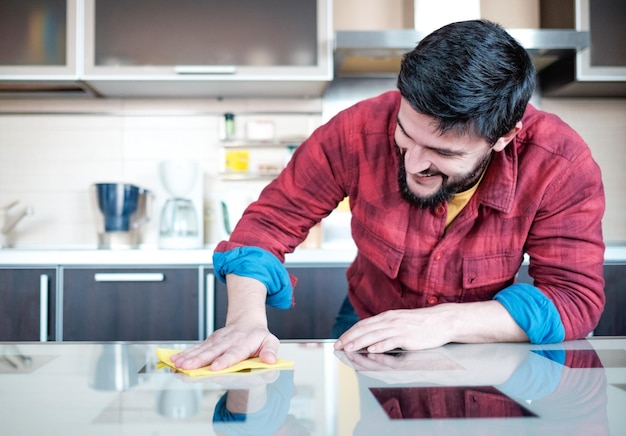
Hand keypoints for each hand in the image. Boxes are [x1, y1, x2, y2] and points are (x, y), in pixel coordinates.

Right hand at [170, 322, 278, 370]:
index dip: (224, 360)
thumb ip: (271, 351)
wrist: (246, 321)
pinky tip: (174, 359)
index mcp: (244, 342)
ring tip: (177, 364)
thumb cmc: (259, 336)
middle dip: (199, 360)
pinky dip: (185, 354)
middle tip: (187, 367)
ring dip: (188, 357)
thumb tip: (270, 360)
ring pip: (202, 349)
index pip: (234, 353)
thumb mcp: (270, 341)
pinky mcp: (210, 341)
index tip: (215, 368)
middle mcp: (229, 341)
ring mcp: (217, 340)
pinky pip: (196, 348)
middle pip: (213, 351)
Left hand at [334, 301, 527, 353]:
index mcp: (387, 316)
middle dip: (349, 339)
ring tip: (348, 349)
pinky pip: (391, 341)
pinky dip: (380, 346)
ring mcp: (398, 328)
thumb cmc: (421, 323)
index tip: (339, 341)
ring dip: (359, 343)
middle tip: (338, 347)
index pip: (363, 324)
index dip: (350, 333)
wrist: (442, 321)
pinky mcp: (408, 337)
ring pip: (374, 335)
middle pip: (365, 329)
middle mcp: (390, 320)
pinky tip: (371, 351)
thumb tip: (370, 334)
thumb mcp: (399, 321)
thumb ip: (385, 326)